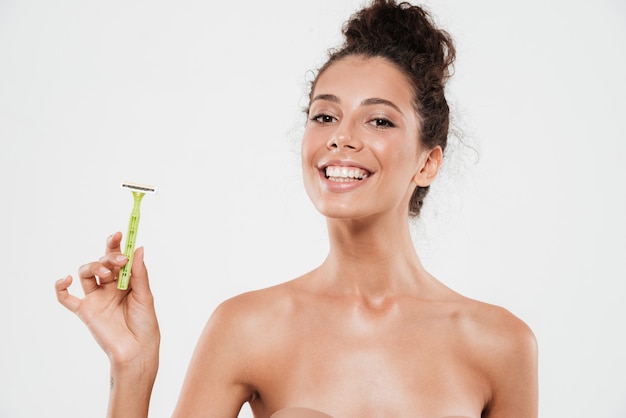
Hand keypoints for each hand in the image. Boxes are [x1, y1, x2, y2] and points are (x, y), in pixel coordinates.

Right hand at [55, 232, 159, 368]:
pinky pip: (66, 298)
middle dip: (109, 256)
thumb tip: (138, 248)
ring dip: (94, 266)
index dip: (117, 244)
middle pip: (102, 262)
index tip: (120, 233)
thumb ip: (139, 273)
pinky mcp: (85, 311)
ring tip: (106, 273)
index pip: (119, 258)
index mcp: (126, 281)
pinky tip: (66, 279)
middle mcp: (110, 287)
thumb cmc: (145, 324)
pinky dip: (61, 287)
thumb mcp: (145, 296)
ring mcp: (96, 298)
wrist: (136, 351)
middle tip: (120, 260)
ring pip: (86, 273)